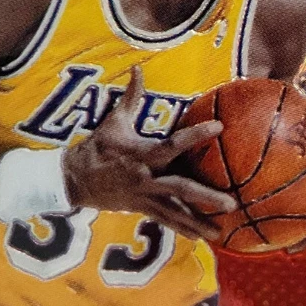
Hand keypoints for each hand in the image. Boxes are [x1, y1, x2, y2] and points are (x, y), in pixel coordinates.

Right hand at [64, 66, 235, 240]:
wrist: (74, 179)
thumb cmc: (98, 147)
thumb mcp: (114, 120)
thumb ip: (131, 96)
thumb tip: (137, 68)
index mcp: (142, 154)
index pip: (174, 144)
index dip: (196, 135)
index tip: (219, 127)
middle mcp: (146, 178)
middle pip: (181, 188)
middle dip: (206, 196)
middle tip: (231, 202)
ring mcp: (145, 197)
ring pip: (176, 212)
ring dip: (199, 221)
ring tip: (220, 233)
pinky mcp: (141, 209)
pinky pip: (165, 221)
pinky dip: (183, 229)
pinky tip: (202, 238)